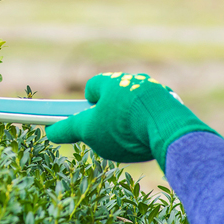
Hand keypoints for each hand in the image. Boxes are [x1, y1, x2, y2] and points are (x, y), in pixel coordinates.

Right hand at [45, 72, 217, 170]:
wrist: (168, 128)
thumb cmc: (121, 126)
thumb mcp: (89, 131)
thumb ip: (68, 130)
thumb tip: (50, 131)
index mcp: (111, 82)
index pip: (93, 87)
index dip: (87, 104)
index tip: (87, 119)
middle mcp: (134, 81)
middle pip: (116, 97)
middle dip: (111, 114)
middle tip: (109, 134)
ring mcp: (156, 92)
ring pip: (137, 105)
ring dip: (133, 119)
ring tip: (133, 141)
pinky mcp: (173, 105)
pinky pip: (156, 114)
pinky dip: (151, 125)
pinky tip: (151, 141)